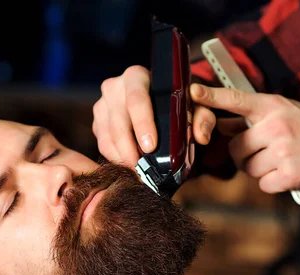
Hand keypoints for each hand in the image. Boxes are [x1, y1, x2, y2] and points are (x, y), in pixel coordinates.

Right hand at [92, 66, 217, 167]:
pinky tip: (129, 166)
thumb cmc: (174, 99)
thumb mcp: (193, 103)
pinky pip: (102, 143)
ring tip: (138, 172)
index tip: (150, 147)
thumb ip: (202, 117)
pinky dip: (115, 158)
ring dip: (121, 157)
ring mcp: (102, 105)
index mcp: (136, 76)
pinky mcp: (97, 121)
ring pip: (107, 136)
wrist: (155, 96)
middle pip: (118, 121)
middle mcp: (114, 87)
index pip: (136, 99)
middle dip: (129, 148)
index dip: (142, 124)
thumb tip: (201, 136)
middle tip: (142, 169)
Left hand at [190, 84, 299, 198]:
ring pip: (247, 168)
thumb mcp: (287, 113)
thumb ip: (254, 118)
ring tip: (282, 162)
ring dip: (260, 171)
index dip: (212, 96)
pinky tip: (289, 174)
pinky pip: (262, 184)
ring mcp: (283, 150)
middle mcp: (276, 125)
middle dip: (244, 155)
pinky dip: (273, 183)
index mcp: (274, 106)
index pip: (236, 99)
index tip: (193, 92)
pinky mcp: (289, 174)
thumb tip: (221, 124)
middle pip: (235, 148)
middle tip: (265, 154)